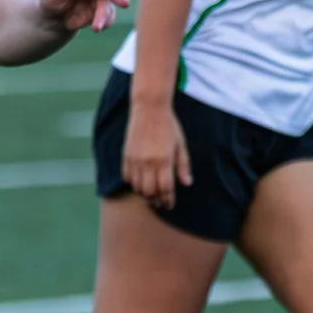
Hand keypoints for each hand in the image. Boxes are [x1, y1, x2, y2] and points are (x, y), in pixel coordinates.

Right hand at [122, 97, 192, 211]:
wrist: (149, 108)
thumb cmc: (169, 125)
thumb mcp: (181, 144)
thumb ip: (183, 165)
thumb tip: (187, 184)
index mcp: (164, 160)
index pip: (166, 189)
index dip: (168, 200)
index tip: (170, 205)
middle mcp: (148, 162)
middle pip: (150, 192)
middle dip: (155, 201)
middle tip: (160, 203)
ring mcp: (135, 159)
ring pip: (137, 187)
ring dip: (144, 194)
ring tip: (150, 196)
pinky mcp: (126, 155)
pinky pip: (126, 177)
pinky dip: (132, 184)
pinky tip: (139, 183)